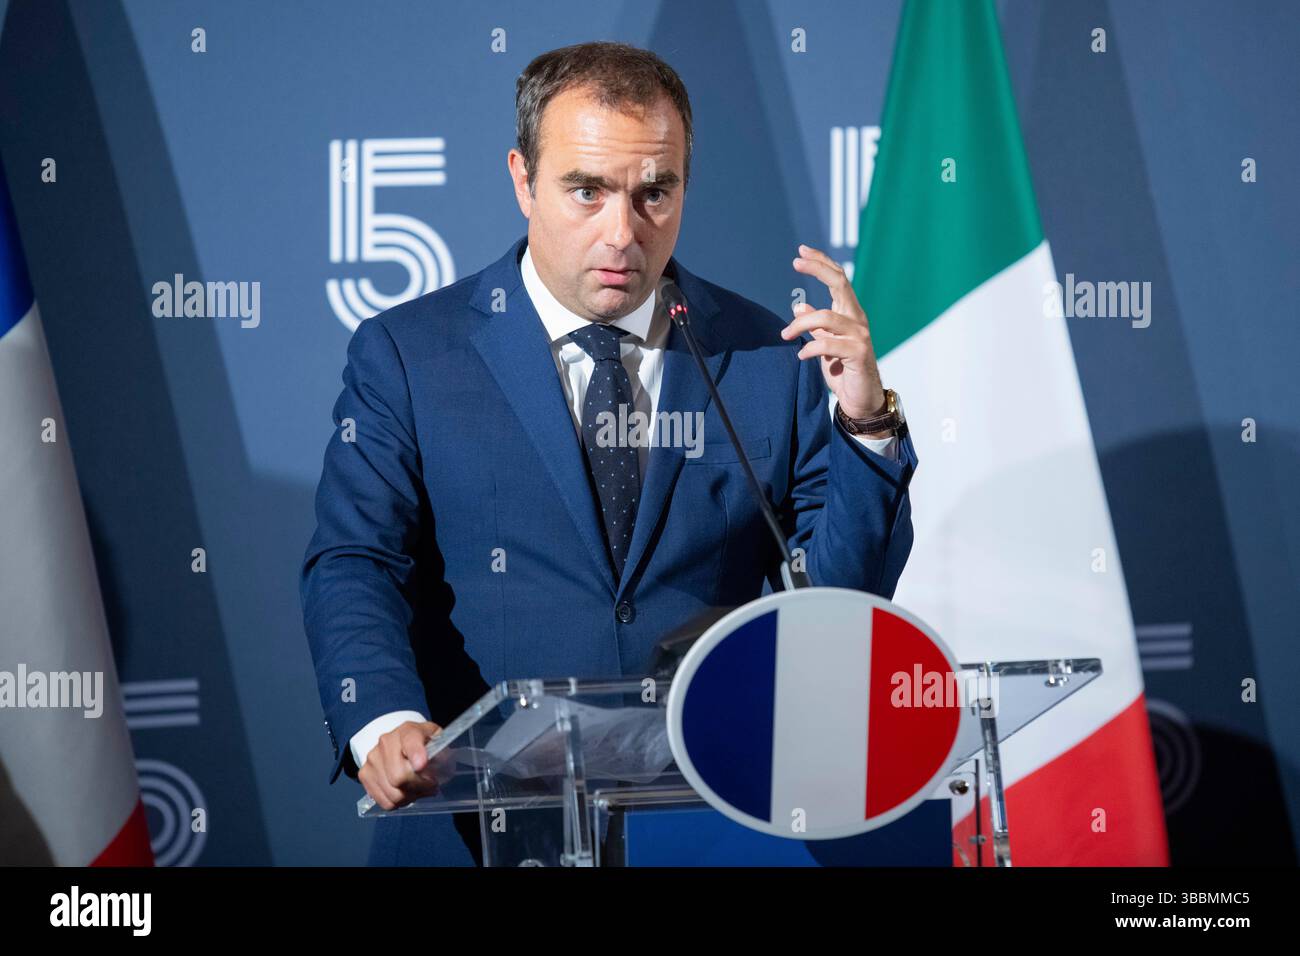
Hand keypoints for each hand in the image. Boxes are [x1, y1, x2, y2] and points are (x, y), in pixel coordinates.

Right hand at [358, 719, 448, 810]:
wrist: (398, 742)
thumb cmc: (422, 744)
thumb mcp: (437, 742)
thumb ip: (442, 753)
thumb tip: (440, 768)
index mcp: (408, 731)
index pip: (410, 740)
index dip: (416, 753)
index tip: (421, 765)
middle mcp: (386, 742)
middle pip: (399, 776)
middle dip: (419, 787)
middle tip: (430, 785)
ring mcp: (373, 759)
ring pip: (393, 794)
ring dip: (410, 797)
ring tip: (418, 789)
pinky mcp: (364, 775)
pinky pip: (384, 802)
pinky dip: (398, 803)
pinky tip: (405, 792)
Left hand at [781, 244, 885, 420]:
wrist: (860, 401)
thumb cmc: (843, 371)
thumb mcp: (825, 344)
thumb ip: (816, 325)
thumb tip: (799, 304)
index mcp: (850, 314)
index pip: (838, 280)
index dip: (821, 263)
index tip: (801, 252)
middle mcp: (857, 320)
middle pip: (840, 284)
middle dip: (818, 269)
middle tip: (796, 262)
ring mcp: (860, 336)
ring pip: (827, 317)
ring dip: (801, 324)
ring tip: (785, 335)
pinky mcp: (858, 354)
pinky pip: (828, 344)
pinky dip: (811, 348)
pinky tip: (801, 355)